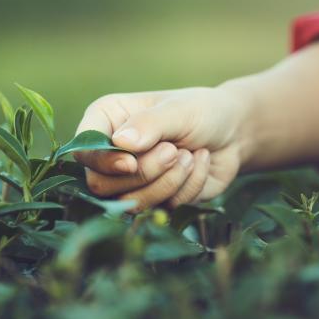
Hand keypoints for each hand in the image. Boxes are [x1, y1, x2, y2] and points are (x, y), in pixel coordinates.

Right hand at [74, 87, 247, 211]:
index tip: (131, 162)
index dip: (102, 163)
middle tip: (174, 152)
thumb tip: (120, 143)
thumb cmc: (201, 111)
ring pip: (131, 202)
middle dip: (145, 173)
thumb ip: (150, 123)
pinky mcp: (156, 200)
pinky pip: (163, 209)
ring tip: (189, 156)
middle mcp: (113, 153)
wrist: (233, 133)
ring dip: (168, 182)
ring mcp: (132, 180)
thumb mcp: (179, 110)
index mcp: (107, 120)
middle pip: (102, 184)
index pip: (84, 150)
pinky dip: (187, 187)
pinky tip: (199, 163)